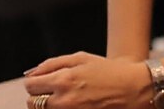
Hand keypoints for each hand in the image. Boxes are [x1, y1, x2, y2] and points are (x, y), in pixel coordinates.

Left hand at [22, 52, 152, 108]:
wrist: (133, 90)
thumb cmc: (109, 71)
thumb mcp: (82, 58)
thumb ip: (52, 64)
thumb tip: (31, 73)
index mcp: (64, 79)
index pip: (30, 85)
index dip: (35, 81)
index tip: (43, 81)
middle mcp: (64, 100)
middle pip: (32, 103)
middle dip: (39, 95)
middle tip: (54, 90)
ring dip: (48, 105)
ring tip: (64, 98)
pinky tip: (71, 104)